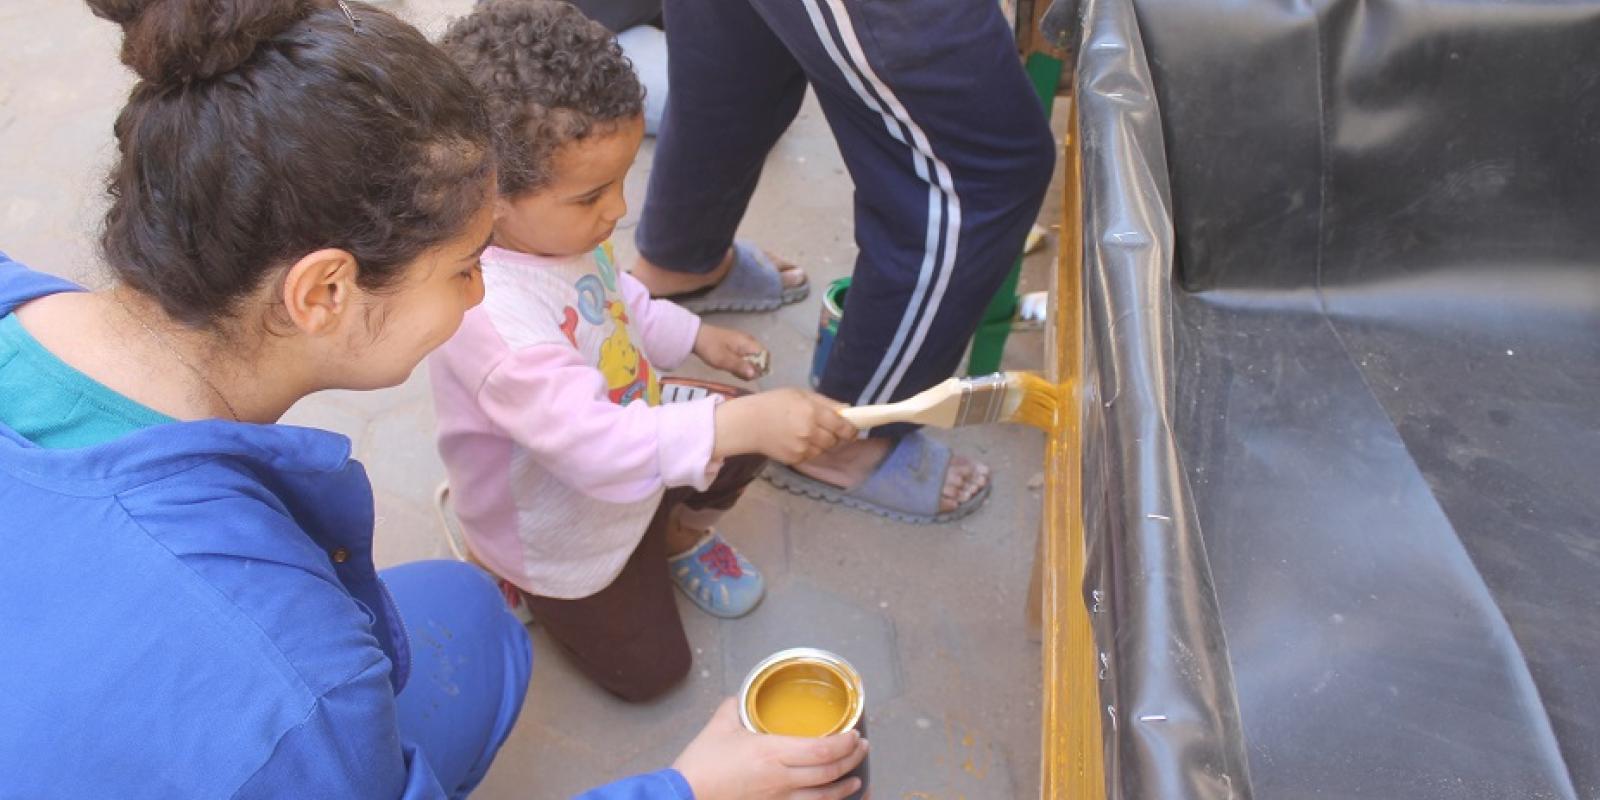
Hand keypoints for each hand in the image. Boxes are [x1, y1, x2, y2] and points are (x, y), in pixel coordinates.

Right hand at [673, 698, 867, 799]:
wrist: (684, 796)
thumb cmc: (701, 764)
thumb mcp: (720, 725)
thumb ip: (735, 706)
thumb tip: (744, 696)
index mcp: (772, 753)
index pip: (821, 750)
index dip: (844, 743)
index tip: (854, 733)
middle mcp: (781, 778)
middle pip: (829, 772)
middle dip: (852, 759)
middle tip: (861, 746)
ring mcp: (778, 798)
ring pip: (823, 795)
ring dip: (845, 784)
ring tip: (857, 775)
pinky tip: (833, 797)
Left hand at [694, 324, 767, 380]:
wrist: (696, 336)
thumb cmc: (710, 347)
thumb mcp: (724, 360)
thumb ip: (740, 367)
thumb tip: (755, 374)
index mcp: (748, 343)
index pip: (765, 355)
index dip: (761, 367)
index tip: (750, 375)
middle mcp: (749, 341)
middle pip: (759, 358)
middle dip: (752, 369)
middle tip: (739, 375)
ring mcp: (743, 343)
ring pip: (752, 358)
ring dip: (745, 367)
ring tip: (733, 371)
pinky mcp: (736, 346)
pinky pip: (744, 356)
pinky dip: (740, 363)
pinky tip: (731, 367)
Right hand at [714, 388, 857, 462]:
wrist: (747, 423)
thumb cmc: (773, 403)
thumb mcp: (800, 394)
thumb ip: (826, 402)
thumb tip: (847, 409)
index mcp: (811, 411)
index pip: (842, 425)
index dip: (851, 429)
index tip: (853, 429)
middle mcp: (809, 431)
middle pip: (835, 440)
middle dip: (836, 436)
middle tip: (829, 429)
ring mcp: (802, 446)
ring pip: (824, 449)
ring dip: (823, 443)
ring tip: (809, 433)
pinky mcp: (795, 458)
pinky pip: (812, 456)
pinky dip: (810, 450)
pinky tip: (798, 440)